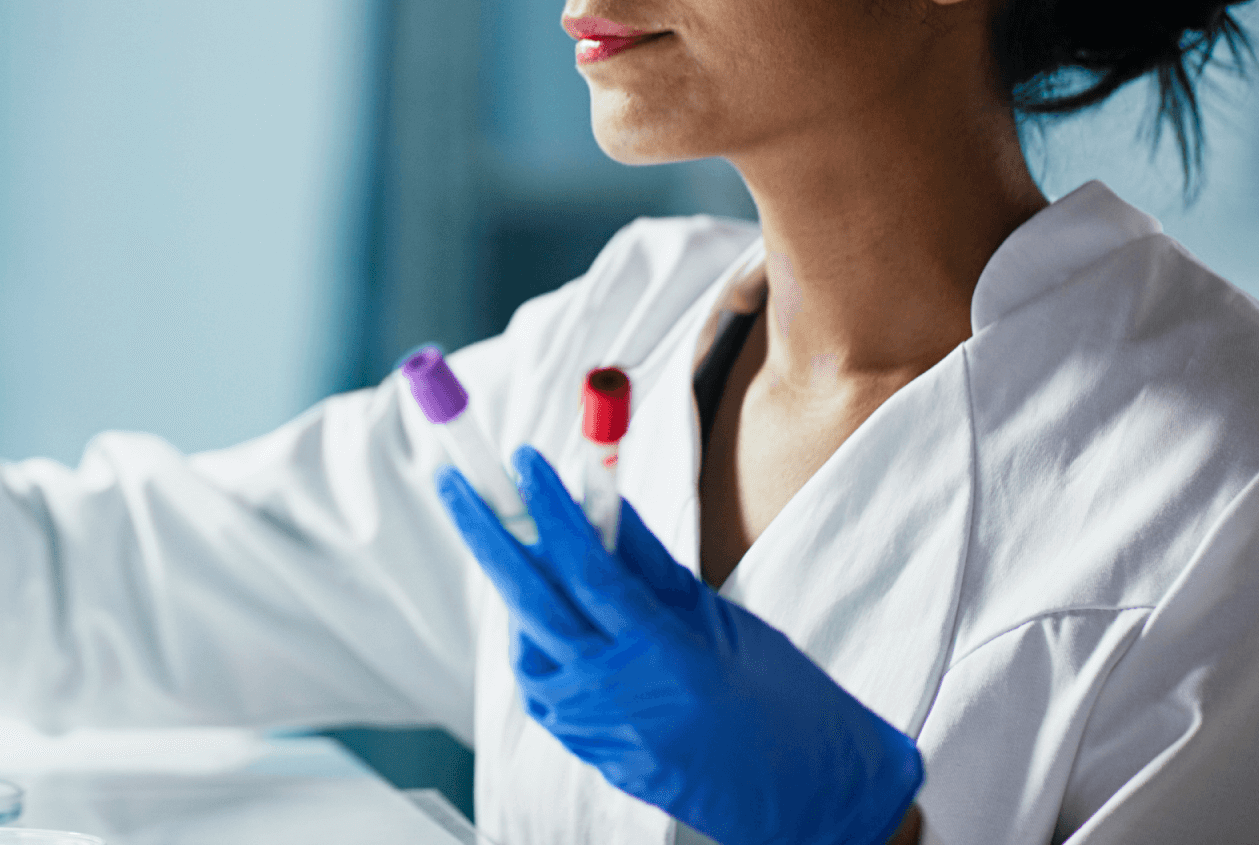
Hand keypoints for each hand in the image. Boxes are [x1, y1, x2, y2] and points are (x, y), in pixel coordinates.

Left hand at [438, 445, 922, 844]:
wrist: (805, 798)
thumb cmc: (781, 700)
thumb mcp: (718, 619)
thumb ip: (651, 563)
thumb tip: (600, 499)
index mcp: (663, 656)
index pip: (588, 570)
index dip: (551, 510)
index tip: (524, 460)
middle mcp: (616, 697)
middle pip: (531, 600)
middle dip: (486, 534)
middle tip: (453, 481)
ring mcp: (595, 731)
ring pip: (527, 641)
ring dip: (513, 582)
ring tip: (511, 534)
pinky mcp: (588, 752)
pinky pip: (541, 680)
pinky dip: (534, 633)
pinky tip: (546, 604)